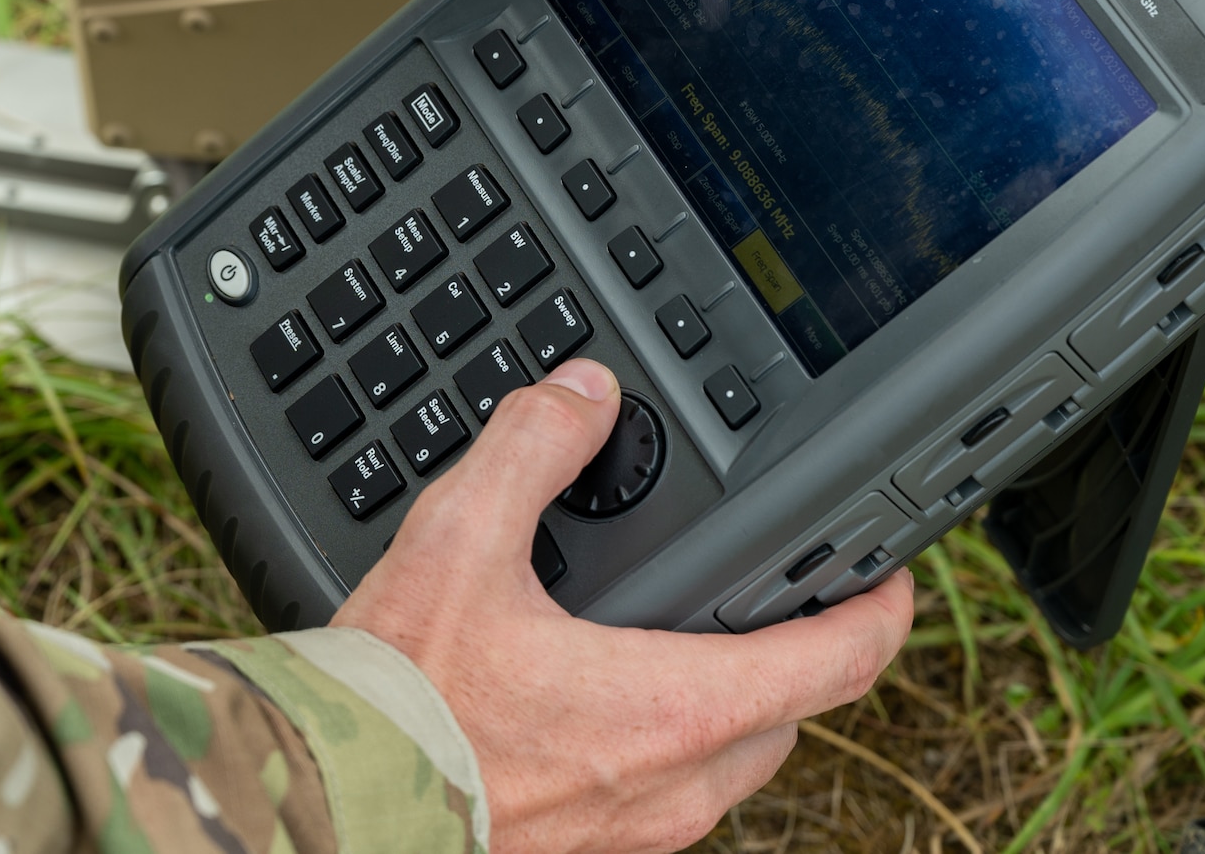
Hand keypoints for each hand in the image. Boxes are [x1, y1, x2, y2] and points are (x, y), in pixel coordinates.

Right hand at [331, 358, 913, 853]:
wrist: (315, 815)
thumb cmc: (393, 713)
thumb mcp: (459, 543)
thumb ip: (534, 447)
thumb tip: (583, 395)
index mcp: (675, 710)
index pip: (841, 661)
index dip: (882, 605)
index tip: (889, 573)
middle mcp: (673, 787)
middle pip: (793, 713)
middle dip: (798, 651)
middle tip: (778, 594)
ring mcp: (634, 834)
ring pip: (731, 763)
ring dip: (732, 702)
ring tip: (686, 637)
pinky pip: (666, 798)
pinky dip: (664, 744)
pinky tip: (599, 702)